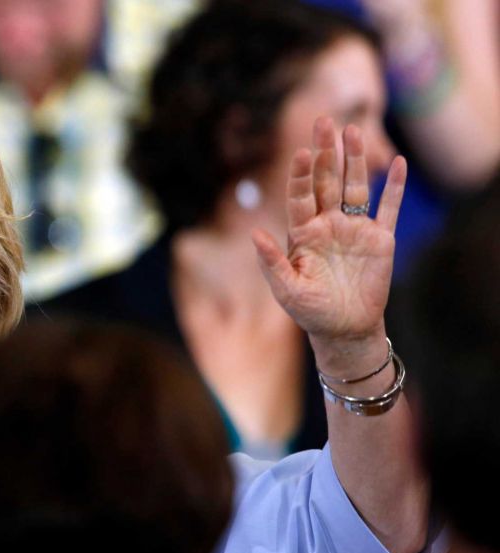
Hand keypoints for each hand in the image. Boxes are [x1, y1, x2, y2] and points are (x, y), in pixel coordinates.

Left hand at [251, 117, 404, 345]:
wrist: (344, 329)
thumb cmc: (310, 311)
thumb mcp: (287, 289)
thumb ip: (272, 262)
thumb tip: (254, 234)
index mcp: (303, 232)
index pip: (300, 196)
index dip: (300, 175)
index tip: (299, 152)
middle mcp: (328, 223)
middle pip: (326, 181)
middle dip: (325, 152)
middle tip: (323, 122)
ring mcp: (355, 228)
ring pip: (356, 186)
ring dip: (355, 160)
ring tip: (353, 130)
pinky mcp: (380, 239)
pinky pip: (388, 207)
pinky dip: (395, 187)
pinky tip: (398, 162)